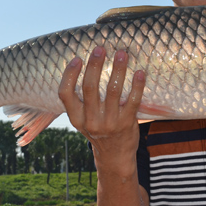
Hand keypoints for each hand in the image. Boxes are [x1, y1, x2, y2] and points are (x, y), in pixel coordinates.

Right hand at [58, 46, 145, 169]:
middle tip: (100, 48)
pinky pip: (133, 101)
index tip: (77, 58)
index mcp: (76, 118)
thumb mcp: (84, 120)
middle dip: (95, 65)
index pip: (65, 94)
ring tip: (122, 54)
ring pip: (113, 91)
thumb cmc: (99, 131)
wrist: (115, 157)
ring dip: (118, 69)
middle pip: (89, 88)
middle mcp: (90, 121)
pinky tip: (139, 72)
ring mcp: (109, 123)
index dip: (69, 75)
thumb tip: (87, 66)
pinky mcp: (127, 124)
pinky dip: (137, 85)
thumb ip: (82, 100)